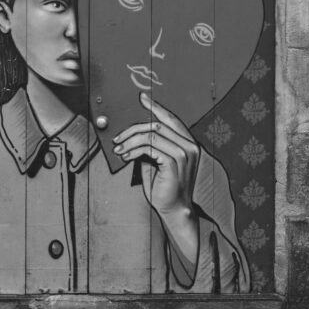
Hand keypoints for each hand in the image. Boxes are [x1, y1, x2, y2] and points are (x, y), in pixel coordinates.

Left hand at [112, 93, 199, 216]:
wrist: (175, 209)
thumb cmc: (165, 188)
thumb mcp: (157, 162)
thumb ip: (152, 147)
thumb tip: (135, 134)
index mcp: (189, 144)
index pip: (171, 119)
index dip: (156, 107)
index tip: (142, 98)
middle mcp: (190, 146)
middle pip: (157, 125)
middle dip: (133, 129)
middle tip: (118, 138)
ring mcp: (184, 153)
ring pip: (151, 134)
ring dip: (130, 140)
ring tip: (119, 149)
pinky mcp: (174, 161)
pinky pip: (149, 147)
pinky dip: (133, 149)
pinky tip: (126, 156)